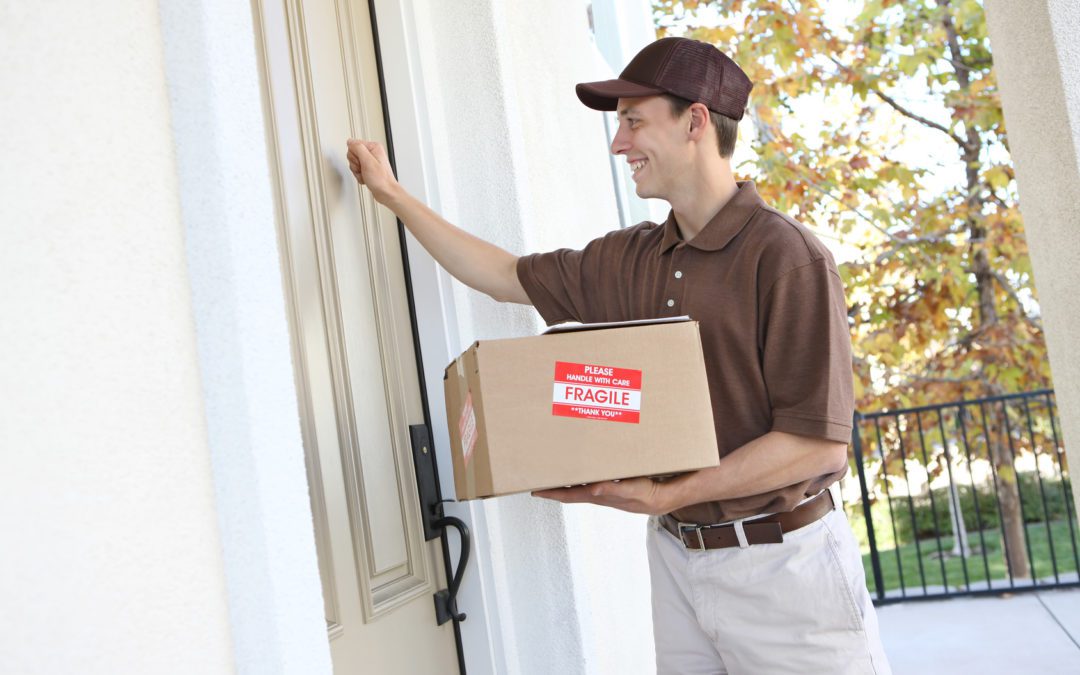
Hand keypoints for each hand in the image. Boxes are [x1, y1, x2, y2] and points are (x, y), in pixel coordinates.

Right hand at [346, 138, 398, 202]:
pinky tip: (366, 178)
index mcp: (373, 147)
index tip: (361, 161)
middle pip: (352, 155)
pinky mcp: (368, 169)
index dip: (355, 156)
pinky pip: (356, 170)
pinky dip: (359, 176)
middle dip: (356, 164)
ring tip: (366, 174)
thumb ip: (358, 148)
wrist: (386, 193)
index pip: (353, 145)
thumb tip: (350, 142)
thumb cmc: (381, 179)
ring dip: (357, 171)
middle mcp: (372, 153)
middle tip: (364, 169)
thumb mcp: (368, 161)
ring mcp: (370, 162)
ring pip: (353, 163)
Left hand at [532, 477, 673, 514]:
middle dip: (553, 488)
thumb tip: (594, 489)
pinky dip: (582, 477)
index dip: (552, 493)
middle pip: (570, 492)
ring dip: (566, 483)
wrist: (663, 497)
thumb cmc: (647, 494)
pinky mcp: (612, 486)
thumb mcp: (631, 490)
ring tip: (554, 476)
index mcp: (598, 495)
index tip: (535, 490)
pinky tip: (582, 471)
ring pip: (579, 487)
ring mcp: (604, 492)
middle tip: (538, 482)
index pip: (569, 495)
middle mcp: (598, 494)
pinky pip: (591, 482)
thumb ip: (613, 489)